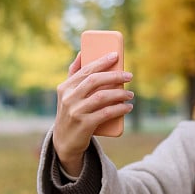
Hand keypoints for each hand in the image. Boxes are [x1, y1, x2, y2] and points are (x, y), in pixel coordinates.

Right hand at [52, 52, 133, 175]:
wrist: (64, 142)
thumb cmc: (70, 113)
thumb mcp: (67, 94)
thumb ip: (74, 74)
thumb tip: (82, 52)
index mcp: (65, 87)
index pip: (85, 70)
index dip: (101, 61)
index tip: (116, 56)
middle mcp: (69, 98)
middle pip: (94, 81)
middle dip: (114, 76)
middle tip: (129, 76)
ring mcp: (76, 112)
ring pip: (102, 97)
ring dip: (119, 93)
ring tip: (130, 94)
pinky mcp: (84, 125)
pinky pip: (106, 113)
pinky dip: (119, 109)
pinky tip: (128, 107)